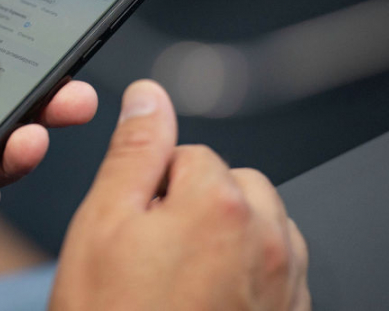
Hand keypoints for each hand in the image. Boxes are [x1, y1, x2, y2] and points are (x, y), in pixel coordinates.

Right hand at [50, 81, 308, 309]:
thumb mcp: (102, 225)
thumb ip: (134, 151)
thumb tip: (148, 97)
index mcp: (221, 204)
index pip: (189, 154)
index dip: (151, 189)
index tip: (134, 228)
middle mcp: (269, 239)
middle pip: (231, 185)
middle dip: (194, 205)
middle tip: (152, 254)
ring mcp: (286, 282)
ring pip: (257, 224)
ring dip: (224, 236)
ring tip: (179, 279)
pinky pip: (276, 268)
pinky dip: (246, 273)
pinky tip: (206, 300)